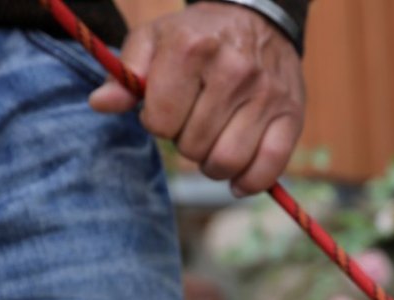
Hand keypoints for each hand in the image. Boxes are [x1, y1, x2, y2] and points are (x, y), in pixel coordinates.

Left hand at [90, 3, 305, 196]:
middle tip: (193, 126)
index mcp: (191, 49)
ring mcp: (266, 95)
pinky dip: (249, 183)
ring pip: (227, 161)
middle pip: (193, 145)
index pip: (160, 120)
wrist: (259, 21)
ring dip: (213, 166)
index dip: (157, 123)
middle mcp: (232, 71)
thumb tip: (101, 104)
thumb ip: (126, 73)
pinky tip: (238, 180)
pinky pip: (269, 167)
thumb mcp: (155, 40)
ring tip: (212, 149)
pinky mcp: (292, 116)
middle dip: (185, 144)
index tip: (166, 111)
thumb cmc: (199, 36)